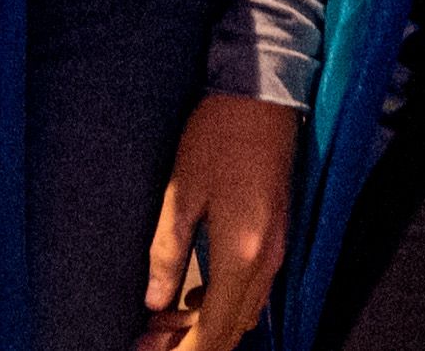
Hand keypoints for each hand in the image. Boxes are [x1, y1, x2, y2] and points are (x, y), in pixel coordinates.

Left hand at [136, 92, 298, 349]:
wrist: (261, 97)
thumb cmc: (216, 138)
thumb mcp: (181, 194)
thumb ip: (168, 251)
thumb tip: (154, 301)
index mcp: (241, 255)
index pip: (215, 330)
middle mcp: (266, 261)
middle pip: (232, 330)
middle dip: (192, 343)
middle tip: (148, 338)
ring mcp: (276, 250)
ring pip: (244, 314)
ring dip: (207, 325)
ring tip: (163, 319)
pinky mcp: (276, 237)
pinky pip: (252, 291)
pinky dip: (224, 304)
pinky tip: (193, 293)